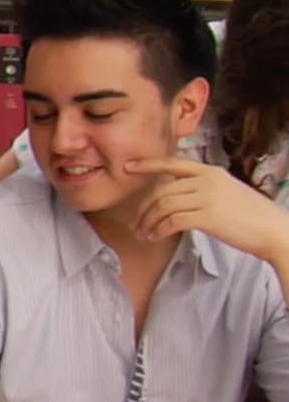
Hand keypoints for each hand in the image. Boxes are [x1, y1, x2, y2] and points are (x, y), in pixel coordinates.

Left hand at [126, 157, 288, 262]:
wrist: (273, 229)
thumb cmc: (250, 214)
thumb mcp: (226, 190)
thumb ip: (201, 188)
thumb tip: (175, 196)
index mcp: (210, 171)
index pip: (172, 163)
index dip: (148, 164)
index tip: (128, 167)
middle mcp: (206, 180)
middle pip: (161, 190)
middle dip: (143, 208)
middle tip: (134, 223)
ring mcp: (206, 197)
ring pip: (163, 206)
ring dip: (148, 221)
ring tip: (142, 233)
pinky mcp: (207, 217)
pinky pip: (172, 221)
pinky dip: (158, 230)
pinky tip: (155, 237)